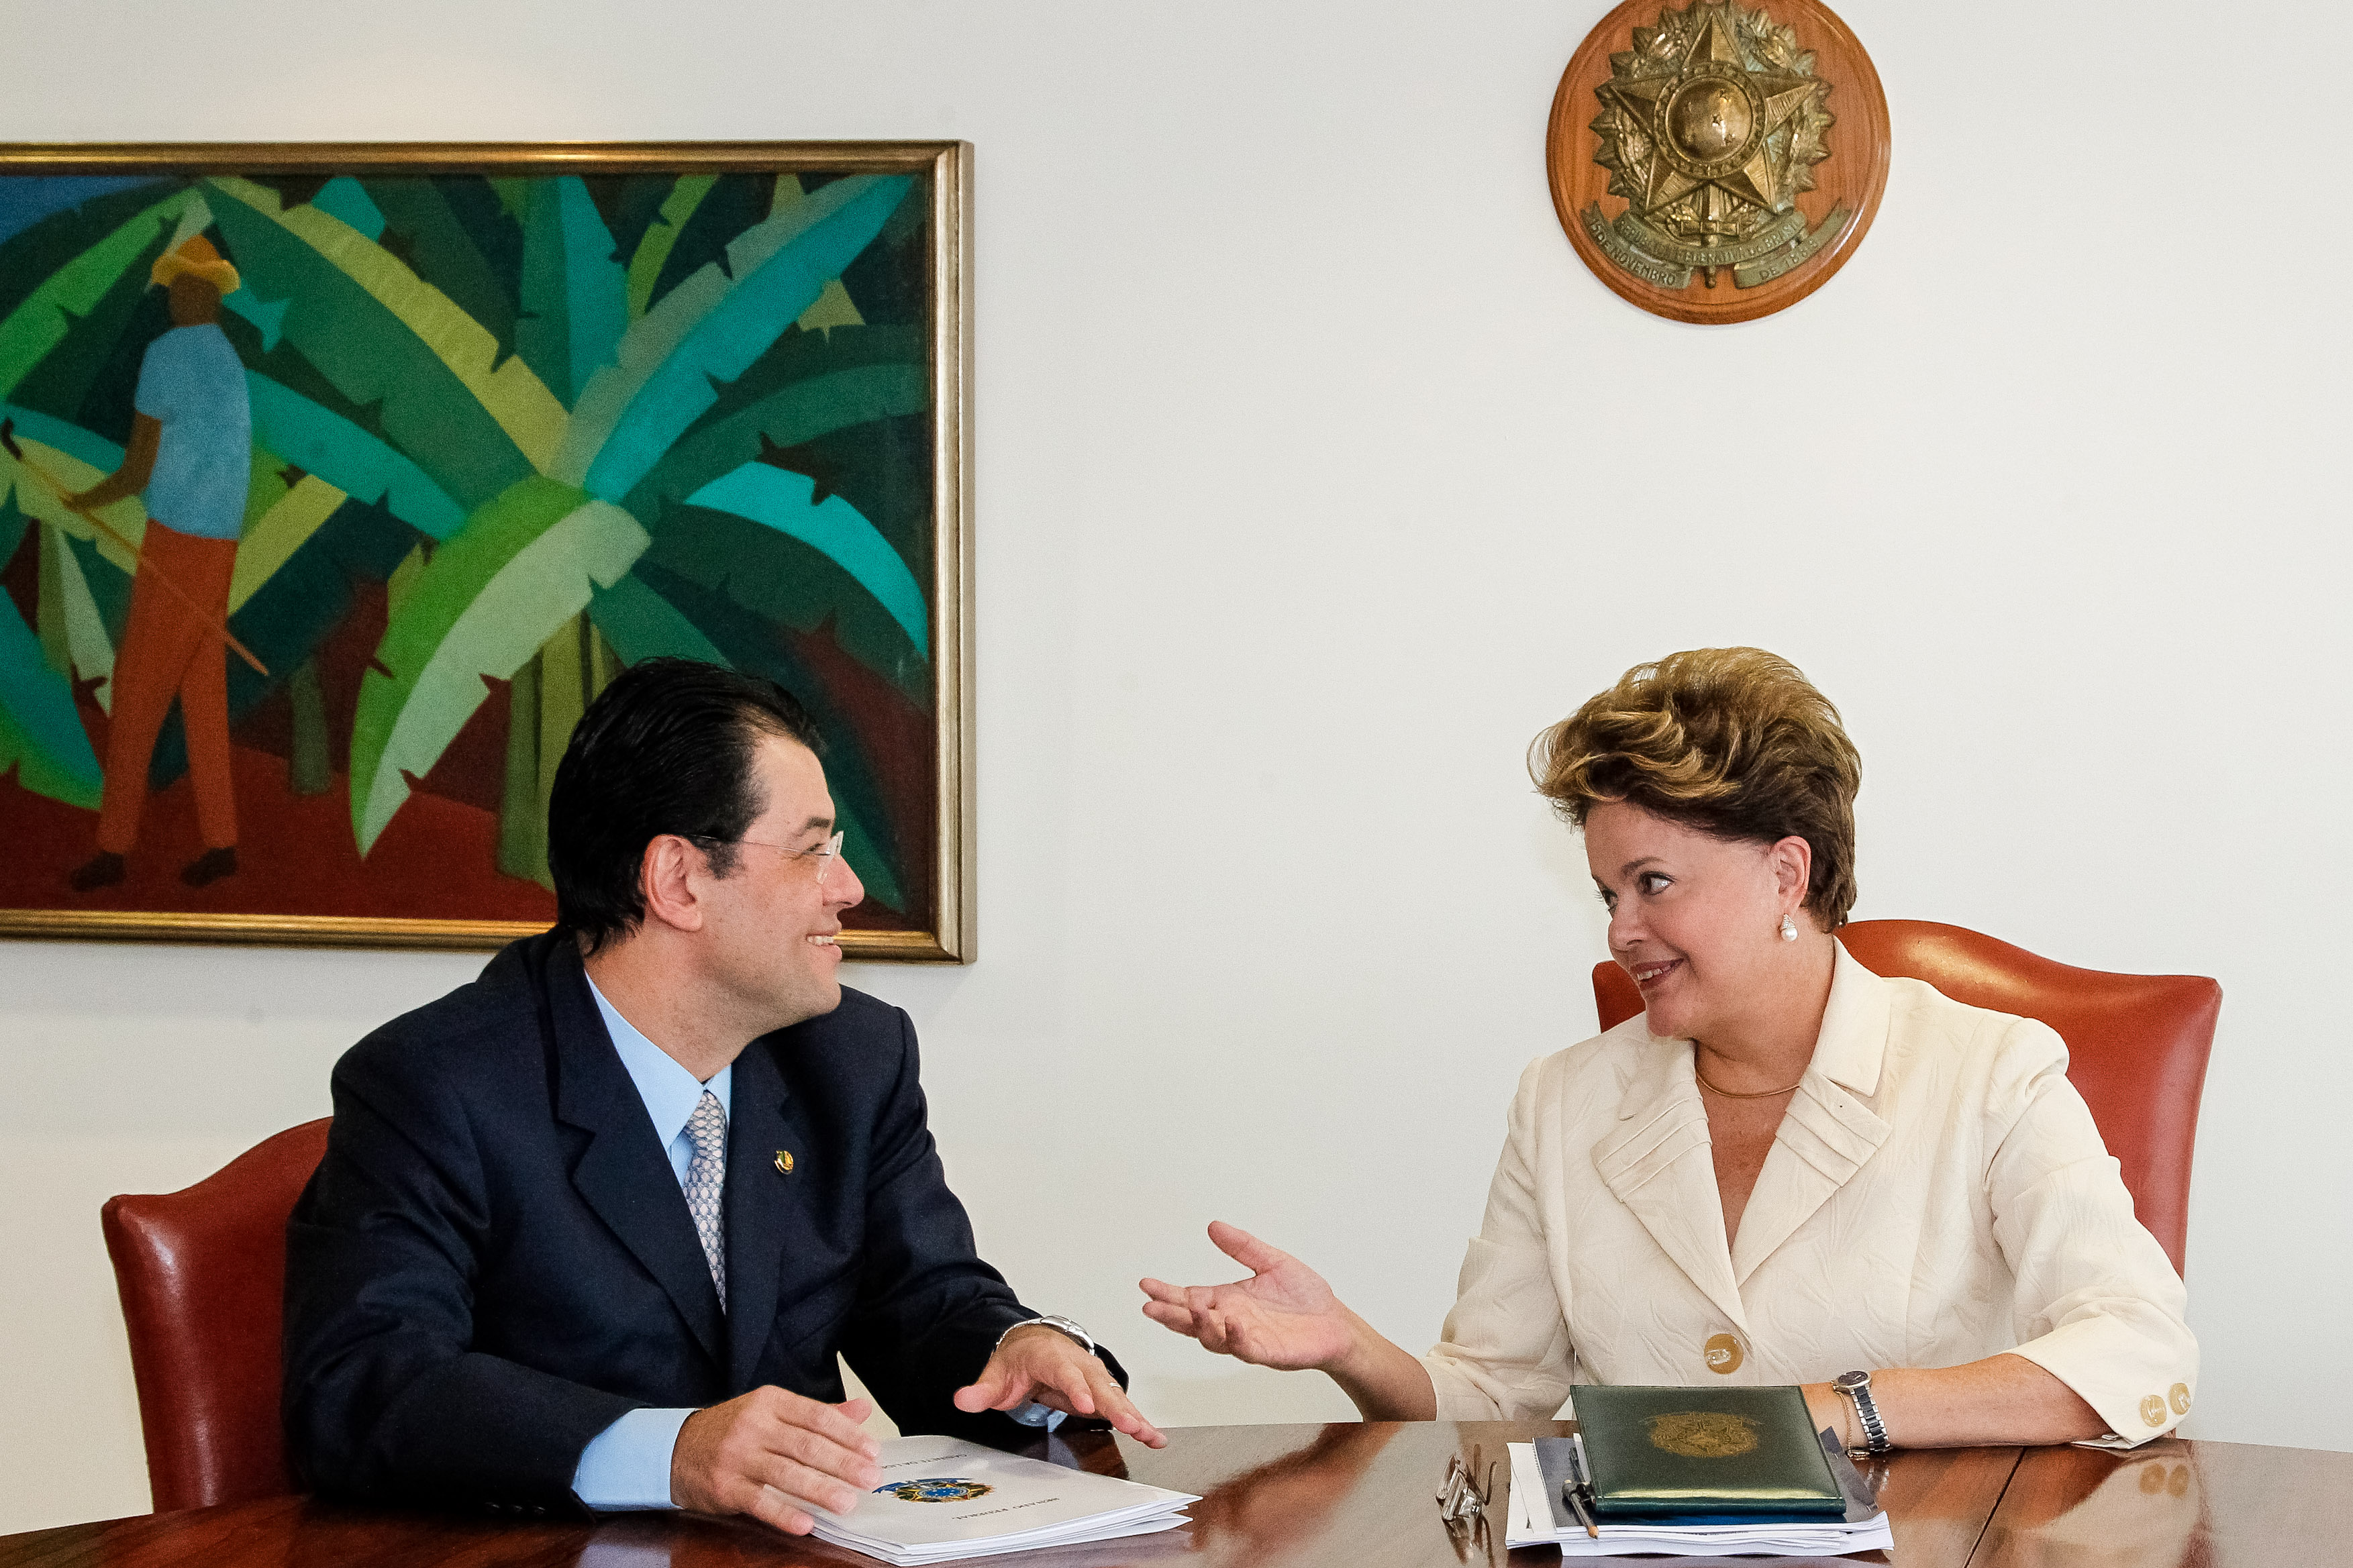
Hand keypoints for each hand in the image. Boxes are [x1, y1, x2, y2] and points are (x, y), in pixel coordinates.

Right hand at [669, 1385, 881, 1533]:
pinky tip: (806, 1524)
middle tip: (869, 1478)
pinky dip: (783, 1513)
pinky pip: (759, 1502)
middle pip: (806, 1445)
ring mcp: (738, 1457)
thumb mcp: (772, 1411)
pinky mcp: (725, 1487)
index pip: (817, 1416)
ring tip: (847, 1502)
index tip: (872, 1450)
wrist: (678, 1448)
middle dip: (842, 1463)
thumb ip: (818, 1414)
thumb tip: (862, 1410)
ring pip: (786, 1474)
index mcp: (771, 1402)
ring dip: (820, 1490)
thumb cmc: (734, 1429)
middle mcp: (754, 1426)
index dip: (847, 1434)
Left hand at [953, 1324, 1166, 1447]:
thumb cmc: (1020, 1358)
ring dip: (1133, 1415)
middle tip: (1131, 1425)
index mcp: (1052, 1356)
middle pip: (1099, 1386)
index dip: (1076, 1389)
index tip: (1084, 1405)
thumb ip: (982, 1390)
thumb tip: (963, 1399)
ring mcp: (1093, 1376)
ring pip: (1115, 1396)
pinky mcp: (1102, 1390)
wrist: (1035, 1343)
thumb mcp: (996, 1373)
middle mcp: (1079, 1363)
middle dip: (1116, 1406)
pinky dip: (1139, 1420)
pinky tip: (1153, 1437)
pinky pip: (1121, 1405)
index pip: (1065, 1372)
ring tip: (1150, 1435)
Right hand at [1139, 1221, 1361, 1372]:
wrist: (1335, 1322)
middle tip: (1150, 1307)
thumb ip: (1242, 1246)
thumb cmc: (1306, 1297)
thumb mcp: (1271, 1261)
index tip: (1146, 1285)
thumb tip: (1214, 1226)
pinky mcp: (1266, 1352)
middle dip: (1170, 1314)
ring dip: (1198, 1326)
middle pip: (1191, 1321)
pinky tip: (1228, 1323)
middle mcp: (1231, 1321)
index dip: (1167, 1294)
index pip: (1189, 1297)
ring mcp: (1246, 1338)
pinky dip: (1234, 1337)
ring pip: (1212, 1338)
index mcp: (1228, 1300)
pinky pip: (1244, 1348)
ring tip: (1189, 1309)